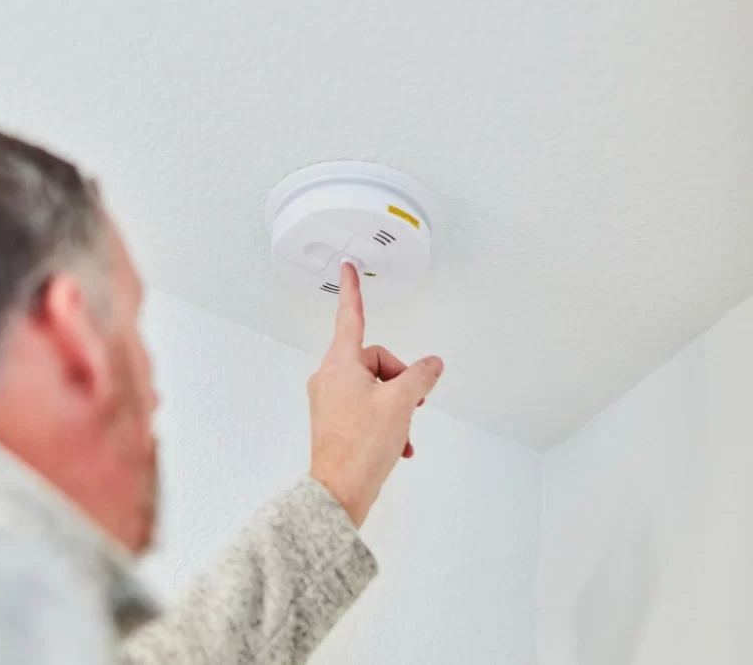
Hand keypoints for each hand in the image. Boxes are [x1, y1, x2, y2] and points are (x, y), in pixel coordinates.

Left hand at [308, 263, 443, 526]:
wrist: (340, 492)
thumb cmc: (361, 448)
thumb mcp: (402, 403)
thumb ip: (420, 376)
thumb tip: (432, 364)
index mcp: (340, 364)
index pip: (351, 317)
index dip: (353, 290)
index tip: (348, 268)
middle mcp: (329, 378)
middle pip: (375, 360)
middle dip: (400, 380)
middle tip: (414, 404)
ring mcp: (330, 400)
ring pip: (374, 388)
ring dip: (397, 406)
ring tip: (405, 432)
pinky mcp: (334, 420)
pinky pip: (367, 408)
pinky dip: (387, 420)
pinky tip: (401, 445)